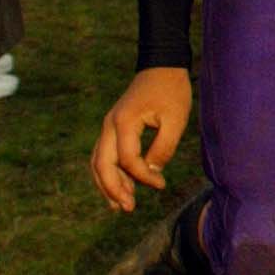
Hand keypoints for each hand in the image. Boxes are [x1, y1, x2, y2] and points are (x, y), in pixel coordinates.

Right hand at [90, 68, 192, 212]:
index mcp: (124, 122)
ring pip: (98, 162)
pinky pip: (104, 155)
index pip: (128, 160)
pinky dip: (109, 173)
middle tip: (128, 208)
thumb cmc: (171, 90)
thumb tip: (153, 173)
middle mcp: (110, 125)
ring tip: (120, 206)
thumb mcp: (175, 119)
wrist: (161, 65)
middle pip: (102, 164)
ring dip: (108, 184)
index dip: (143, 176)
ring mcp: (108, 126)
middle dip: (113, 189)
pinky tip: (121, 188)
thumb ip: (164, 148)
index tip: (161, 185)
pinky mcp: (113, 128)